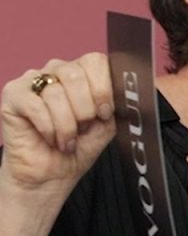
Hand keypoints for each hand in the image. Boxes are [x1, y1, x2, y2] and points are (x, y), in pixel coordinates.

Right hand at [0, 53, 114, 195]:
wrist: (52, 174)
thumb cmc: (79, 147)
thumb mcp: (107, 123)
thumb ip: (116, 102)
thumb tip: (127, 89)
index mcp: (83, 72)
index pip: (95, 61)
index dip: (103, 88)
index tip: (105, 113)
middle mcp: (56, 70)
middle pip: (75, 74)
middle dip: (85, 109)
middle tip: (83, 128)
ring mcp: (32, 80)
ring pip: (56, 92)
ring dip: (67, 124)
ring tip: (67, 138)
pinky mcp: (13, 96)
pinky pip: (36, 106)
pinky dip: (49, 128)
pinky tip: (51, 139)